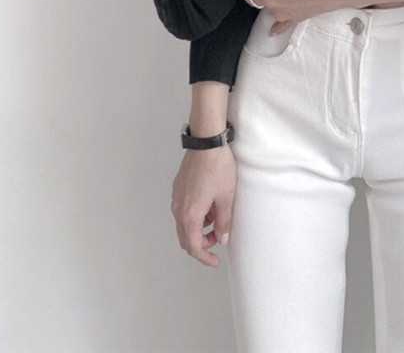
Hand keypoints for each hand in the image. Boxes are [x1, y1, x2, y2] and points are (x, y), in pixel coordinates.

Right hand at [171, 146, 235, 267]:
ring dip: (200, 227)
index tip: (215, 260)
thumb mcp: (226, 197)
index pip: (193, 246)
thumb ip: (224, 221)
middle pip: (186, 237)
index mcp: (189, 215)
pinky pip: (184, 210)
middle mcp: (178, 208)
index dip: (204, 257)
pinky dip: (196, 215)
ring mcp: (177, 198)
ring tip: (218, 216)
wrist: (207, 143)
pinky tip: (210, 204)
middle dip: (202, 243)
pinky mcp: (179, 188)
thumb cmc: (217, 167)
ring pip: (185, 223)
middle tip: (218, 238)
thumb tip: (222, 238)